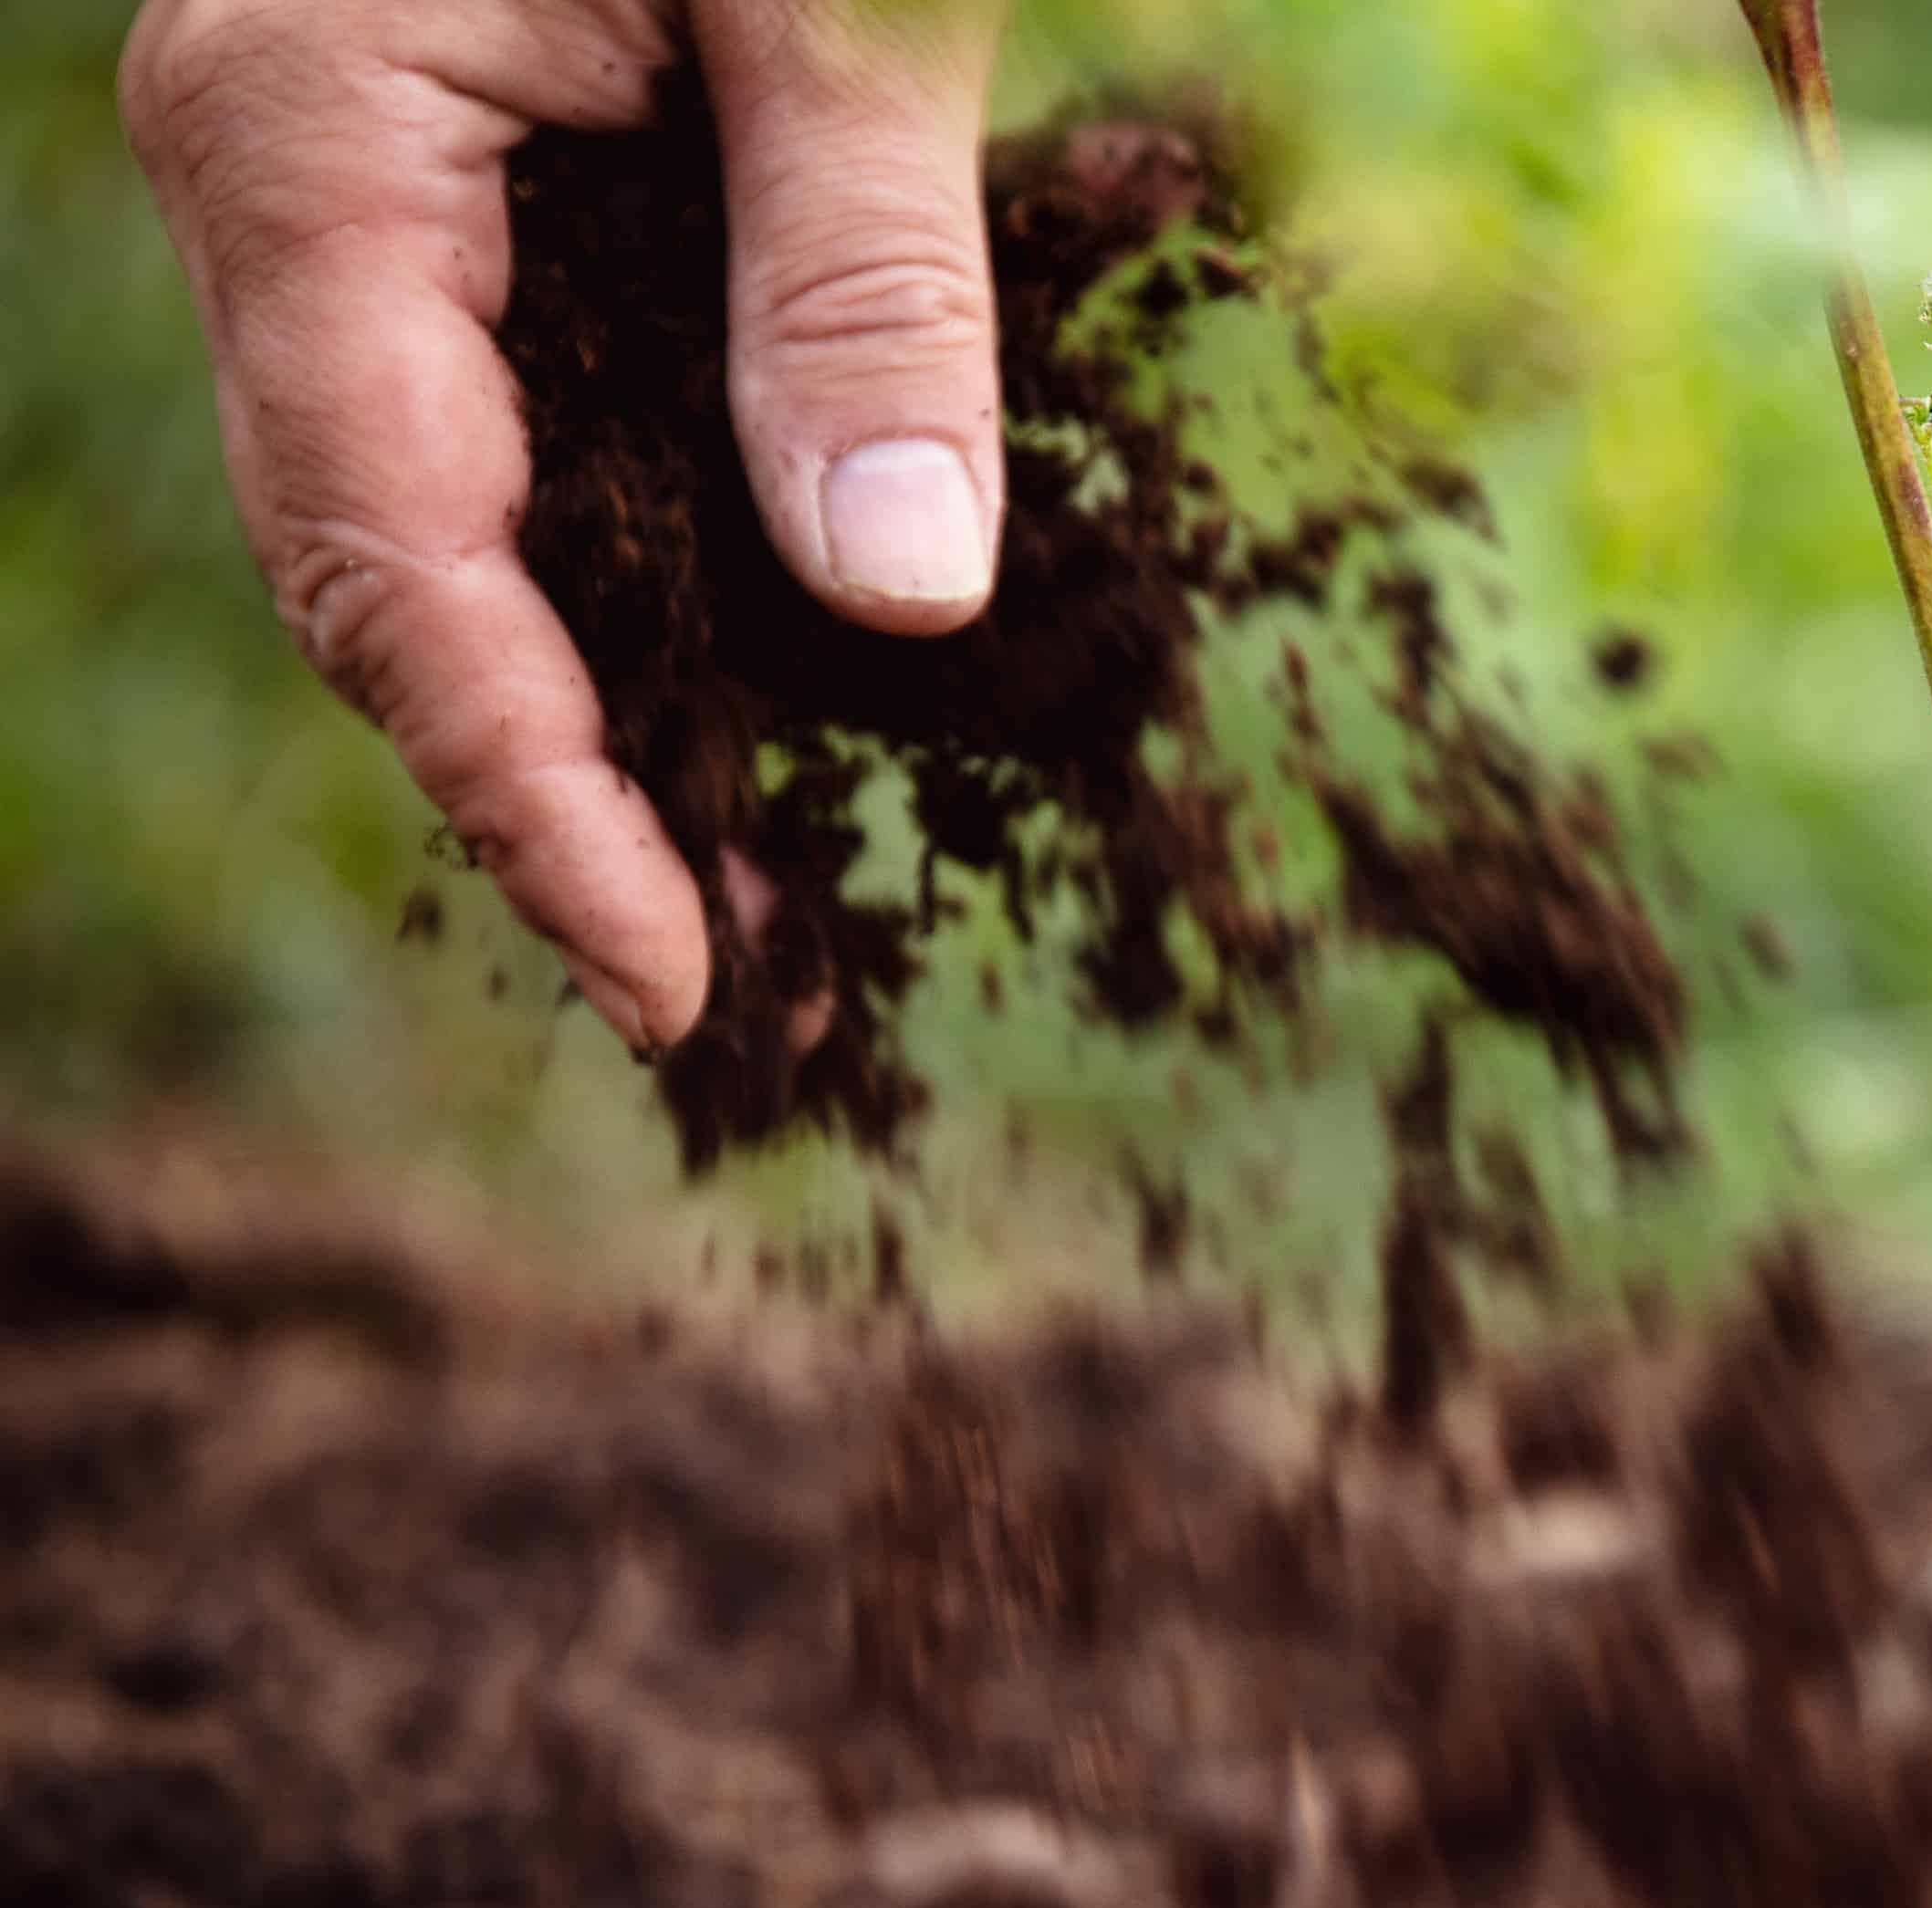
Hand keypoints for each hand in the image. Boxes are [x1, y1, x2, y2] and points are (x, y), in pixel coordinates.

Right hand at [122, 0, 1011, 1051]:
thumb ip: (866, 291)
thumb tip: (902, 606)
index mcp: (313, 140)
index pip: (405, 561)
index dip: (540, 797)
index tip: (679, 981)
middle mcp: (284, 180)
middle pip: (390, 575)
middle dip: (558, 793)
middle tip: (738, 999)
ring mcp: (346, 183)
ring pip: (439, 520)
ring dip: (588, 709)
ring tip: (743, 903)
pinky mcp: (444, 173)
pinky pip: (501, 419)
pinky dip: (616, 570)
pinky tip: (734, 689)